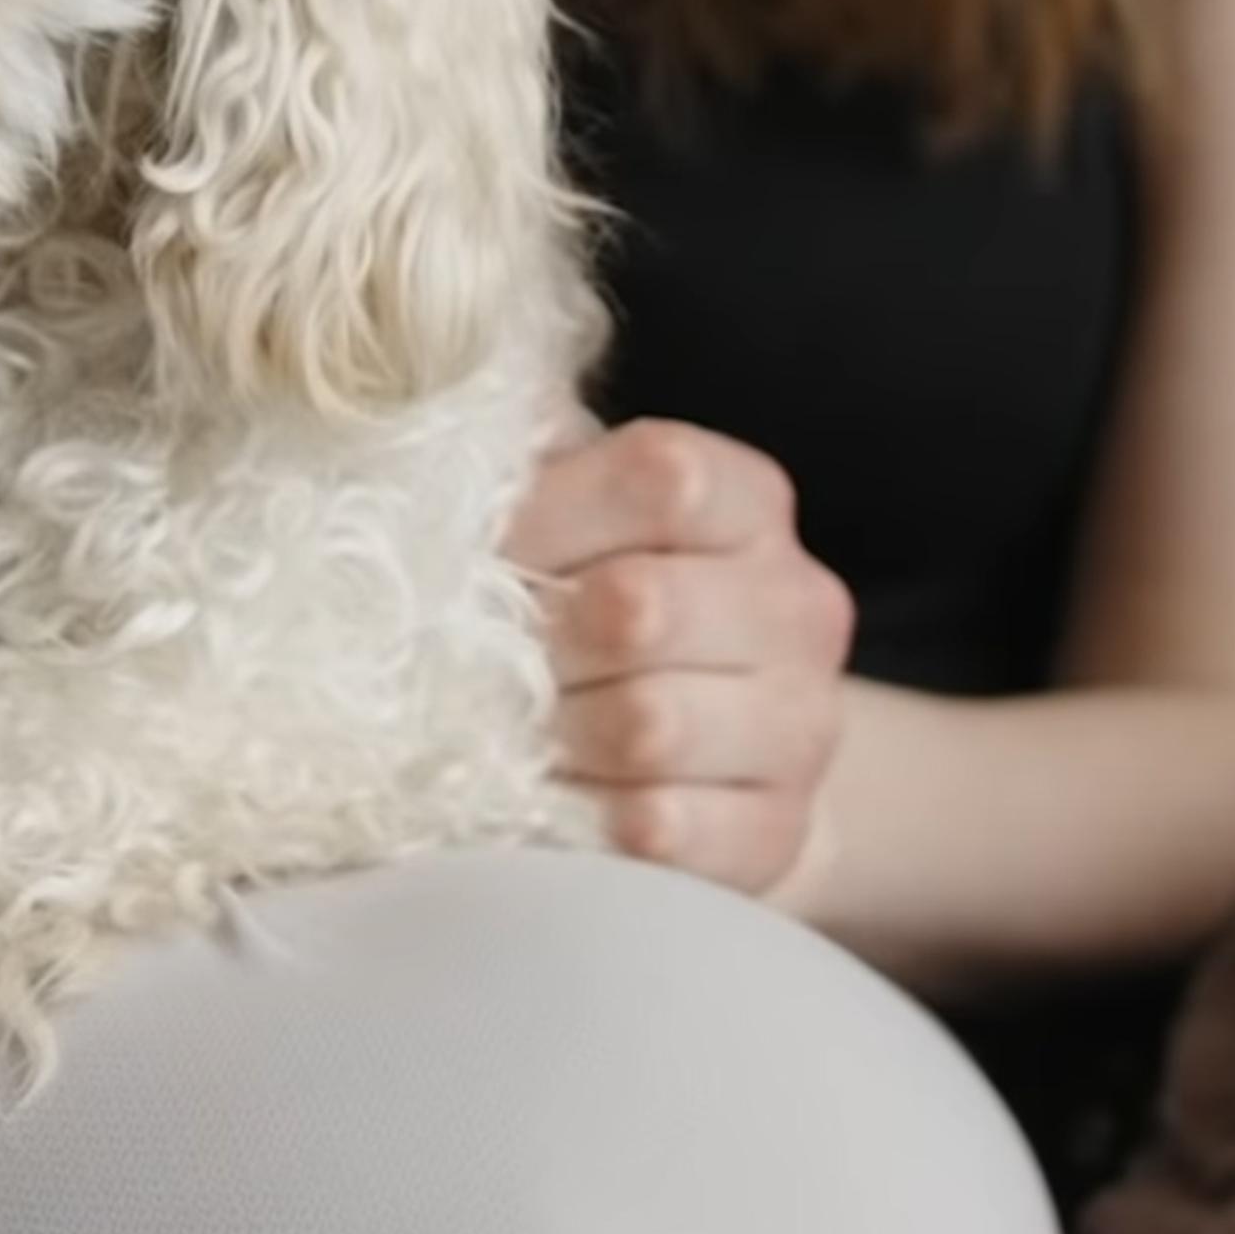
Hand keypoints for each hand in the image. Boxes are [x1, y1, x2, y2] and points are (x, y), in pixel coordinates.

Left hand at [510, 419, 855, 898]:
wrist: (684, 758)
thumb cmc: (590, 605)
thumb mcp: (563, 509)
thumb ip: (517, 456)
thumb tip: (432, 398)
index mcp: (746, 502)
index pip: (662, 477)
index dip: (548, 515)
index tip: (487, 550)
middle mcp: (797, 605)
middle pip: (638, 607)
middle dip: (531, 639)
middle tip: (480, 659)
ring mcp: (802, 726)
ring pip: (646, 725)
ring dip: (546, 734)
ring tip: (508, 732)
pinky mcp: (775, 834)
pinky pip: (658, 829)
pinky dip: (579, 819)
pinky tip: (553, 799)